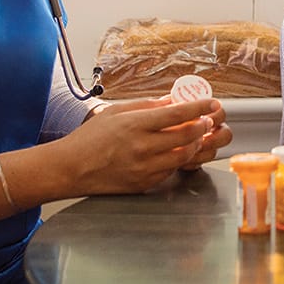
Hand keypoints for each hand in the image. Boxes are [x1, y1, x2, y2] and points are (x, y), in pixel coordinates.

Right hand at [63, 97, 221, 194]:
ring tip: (196, 135)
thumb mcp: (116, 111)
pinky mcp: (144, 183)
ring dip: (195, 144)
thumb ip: (147, 105)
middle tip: (207, 120)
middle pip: (188, 135)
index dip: (200, 107)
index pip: (178, 114)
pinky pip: (171, 170)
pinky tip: (175, 151)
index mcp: (136, 124)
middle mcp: (143, 147)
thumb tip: (171, 100)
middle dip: (204, 126)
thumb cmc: (90, 138)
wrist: (72, 167)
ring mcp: (145, 168)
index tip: (211, 103)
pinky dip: (178, 159)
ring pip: (184, 155)